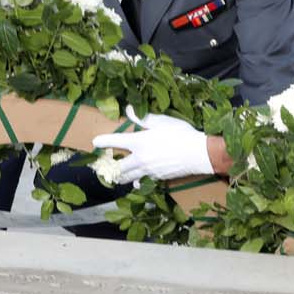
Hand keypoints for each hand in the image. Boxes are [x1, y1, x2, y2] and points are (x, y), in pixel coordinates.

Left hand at [91, 109, 212, 182]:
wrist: (198, 154)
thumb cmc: (180, 134)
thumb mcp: (162, 122)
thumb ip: (143, 118)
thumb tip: (129, 110)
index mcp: (138, 142)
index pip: (114, 142)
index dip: (102, 142)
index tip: (95, 142)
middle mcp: (139, 159)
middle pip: (117, 168)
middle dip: (110, 166)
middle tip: (107, 163)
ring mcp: (147, 171)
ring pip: (127, 178)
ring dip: (121, 176)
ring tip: (118, 172)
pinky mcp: (156, 179)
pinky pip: (141, 183)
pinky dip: (137, 181)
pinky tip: (138, 178)